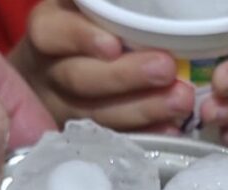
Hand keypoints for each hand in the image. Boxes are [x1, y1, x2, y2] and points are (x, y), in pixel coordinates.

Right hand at [9, 0, 193, 132]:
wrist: (63, 70)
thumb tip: (148, 3)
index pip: (50, 33)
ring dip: (142, 109)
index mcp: (48, 31)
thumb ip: (109, 8)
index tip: (113, 45)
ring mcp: (64, 108)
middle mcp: (49, 72)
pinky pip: (116, 137)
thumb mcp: (89, 12)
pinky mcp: (86, 135)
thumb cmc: (89, 29)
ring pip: (98, 113)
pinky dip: (146, 133)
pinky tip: (172, 127)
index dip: (80, 39)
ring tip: (180, 101)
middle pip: (79, 78)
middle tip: (166, 70)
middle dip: (125, 76)